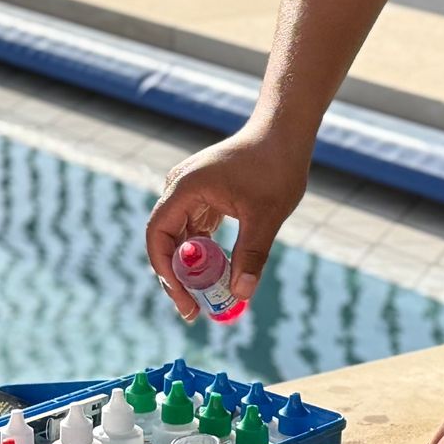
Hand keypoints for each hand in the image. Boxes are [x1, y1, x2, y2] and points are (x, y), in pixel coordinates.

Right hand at [146, 120, 311, 319]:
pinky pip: (196, 232)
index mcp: (186, 188)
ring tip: (207, 300)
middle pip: (166, 241)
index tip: (184, 298)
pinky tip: (218, 277)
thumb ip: (252, 254)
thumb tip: (242, 294)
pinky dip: (204, 255)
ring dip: (192, 269)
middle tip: (193, 311)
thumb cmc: (276, 166)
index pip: (158, 234)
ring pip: (181, 239)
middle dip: (178, 277)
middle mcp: (181, 189)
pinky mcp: (205, 198)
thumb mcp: (266, 215)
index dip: (166, 270)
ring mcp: (191, 193)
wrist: (285, 133)